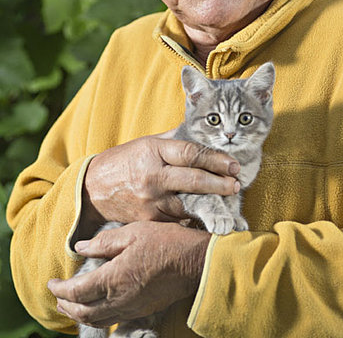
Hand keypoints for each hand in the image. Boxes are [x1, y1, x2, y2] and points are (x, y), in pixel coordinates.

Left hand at [48, 221, 210, 326]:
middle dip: (66, 304)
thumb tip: (81, 248)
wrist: (196, 261)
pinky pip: (113, 320)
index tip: (52, 282)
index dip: (61, 288)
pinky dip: (98, 318)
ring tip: (71, 305)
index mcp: (114, 277)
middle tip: (57, 294)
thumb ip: (104, 242)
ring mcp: (132, 307)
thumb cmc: (166, 241)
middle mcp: (120, 298)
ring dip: (79, 314)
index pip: (77, 290)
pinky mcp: (143, 310)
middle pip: (83, 311)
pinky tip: (98, 308)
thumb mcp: (133, 232)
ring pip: (97, 320)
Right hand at [78, 131, 239, 238]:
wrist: (91, 190)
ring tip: (229, 200)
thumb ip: (174, 141)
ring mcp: (151, 202)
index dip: (216, 159)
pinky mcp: (149, 222)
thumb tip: (204, 133)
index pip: (191, 154)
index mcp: (154, 152)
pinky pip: (178, 221)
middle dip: (221, 184)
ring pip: (189, 205)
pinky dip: (194, 218)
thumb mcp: (147, 143)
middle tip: (237, 184)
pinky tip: (209, 217)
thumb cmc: (124, 161)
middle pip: (194, 181)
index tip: (234, 164)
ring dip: (212, 203)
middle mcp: (153, 177)